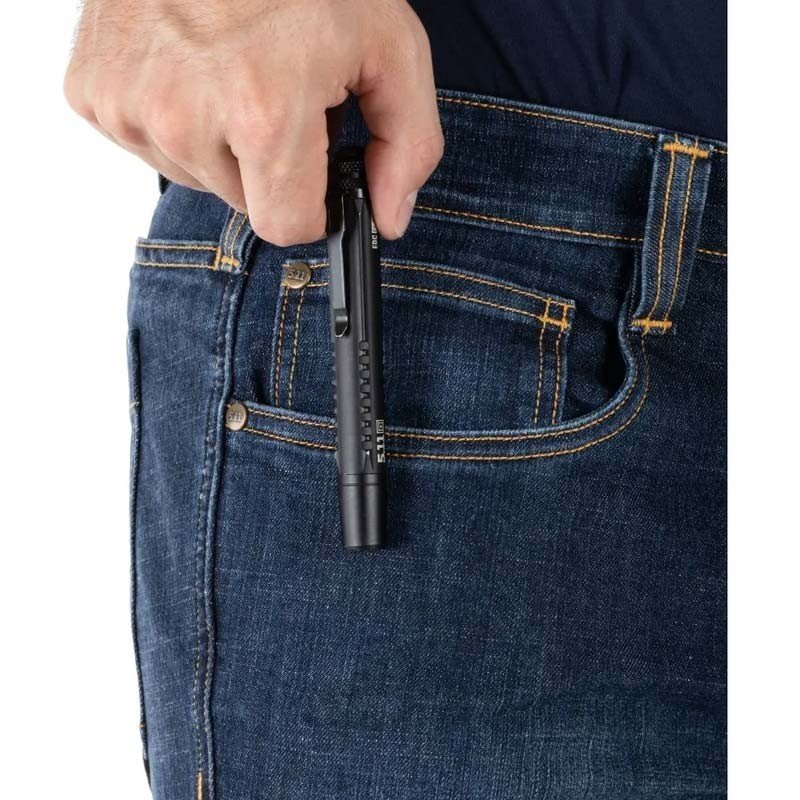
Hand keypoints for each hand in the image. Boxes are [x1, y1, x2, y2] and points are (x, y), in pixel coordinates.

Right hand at [64, 0, 442, 244]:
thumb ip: (407, 146)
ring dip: (222, 143)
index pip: (287, 227)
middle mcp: (184, 118)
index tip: (317, 170)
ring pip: (197, 177)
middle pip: (244, 205)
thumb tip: (388, 219)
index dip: (313, 205)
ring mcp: (129, 104)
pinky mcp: (92, 90)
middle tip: (278, 95)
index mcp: (261, 114)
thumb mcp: (389, 48)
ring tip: (233, 72)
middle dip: (270, 167)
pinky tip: (192, 69)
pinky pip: (150, 145)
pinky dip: (177, 120)